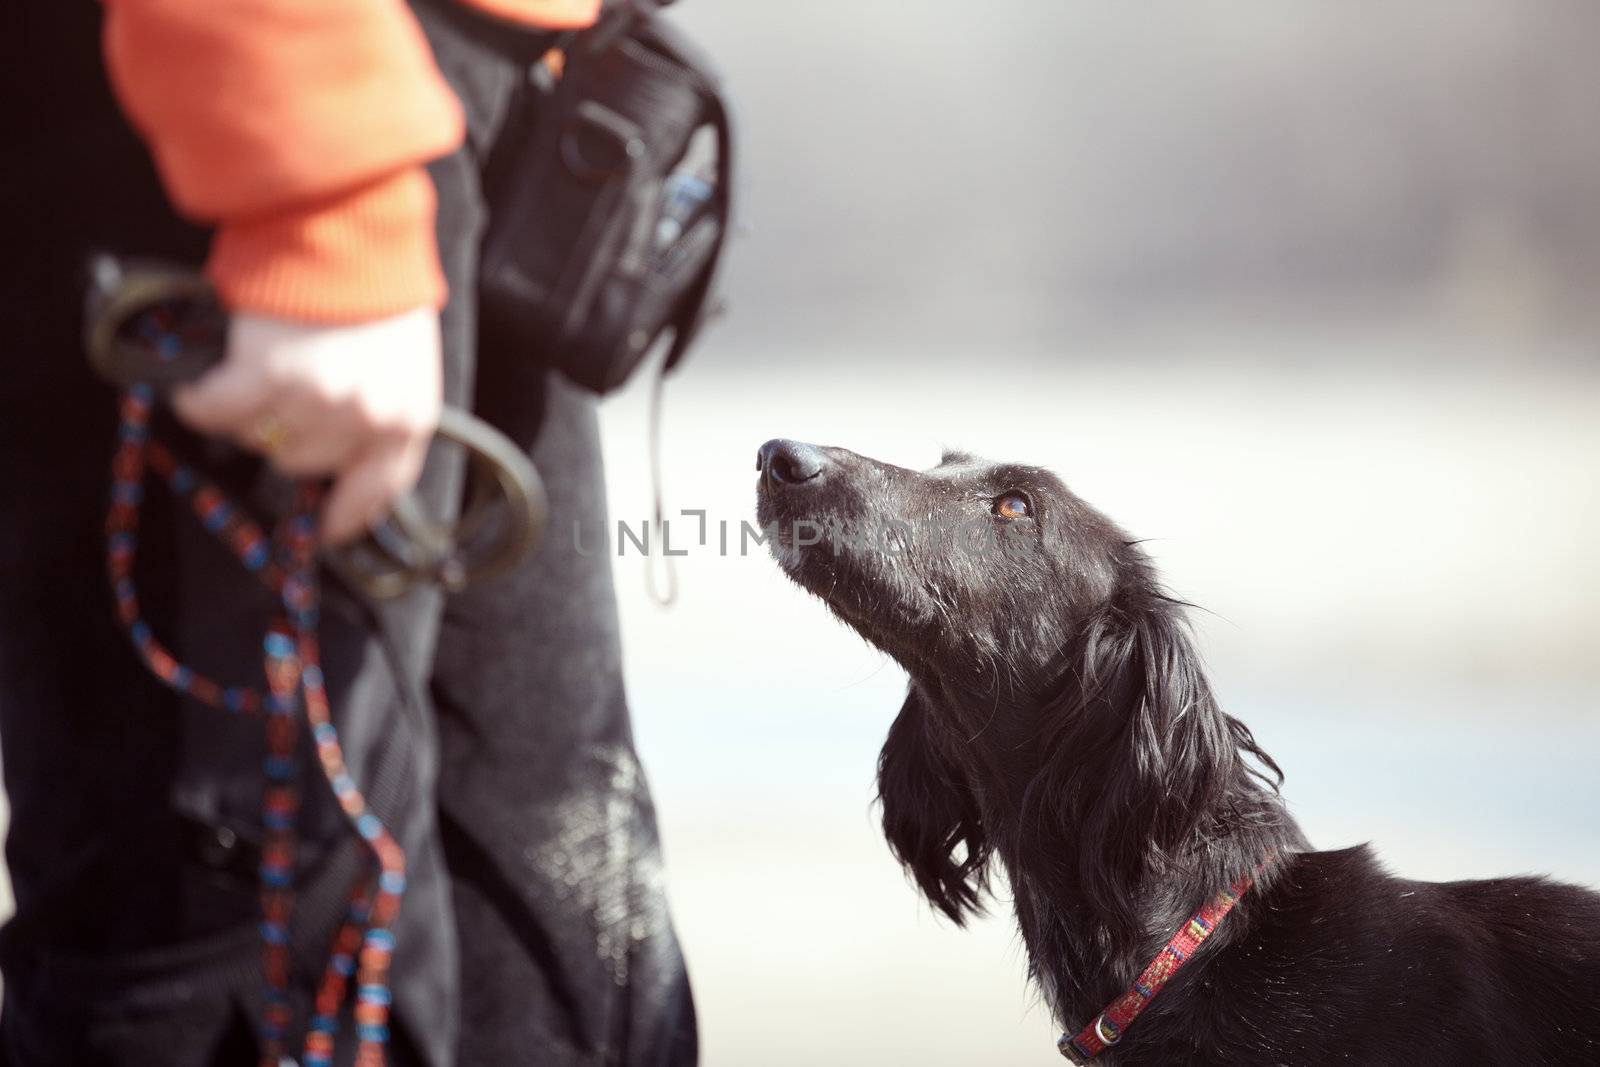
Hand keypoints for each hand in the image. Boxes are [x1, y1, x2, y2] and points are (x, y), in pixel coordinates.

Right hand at [171, 308, 442, 545]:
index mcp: (410, 417)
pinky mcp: (264, 375)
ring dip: (244, 413)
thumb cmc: (375, 285)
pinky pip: (215, 411)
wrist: (347, 225)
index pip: (378, 491)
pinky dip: (202, 399)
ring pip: (256, 438)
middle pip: (301, 463)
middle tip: (282, 392)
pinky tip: (203, 381)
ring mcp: (315, 400)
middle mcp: (366, 418)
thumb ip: (380, 408)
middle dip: (285, 435)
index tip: (322, 528)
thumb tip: (336, 454)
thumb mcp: (403, 360)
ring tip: (252, 372)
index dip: (345, 514)